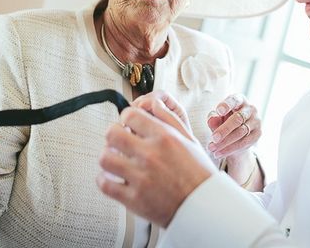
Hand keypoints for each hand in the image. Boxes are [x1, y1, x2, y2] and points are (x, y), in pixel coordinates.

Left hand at [97, 98, 216, 226]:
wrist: (204, 207)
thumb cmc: (198, 173)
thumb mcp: (189, 139)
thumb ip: (168, 118)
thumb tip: (152, 102)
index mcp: (164, 137)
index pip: (129, 115)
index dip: (126, 118)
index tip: (127, 125)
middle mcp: (151, 155)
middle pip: (112, 133)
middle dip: (113, 134)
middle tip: (119, 141)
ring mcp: (141, 178)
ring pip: (105, 158)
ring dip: (108, 157)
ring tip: (116, 160)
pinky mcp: (134, 199)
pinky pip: (104, 184)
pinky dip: (104, 180)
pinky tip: (114, 179)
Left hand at [207, 94, 260, 160]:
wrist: (238, 132)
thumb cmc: (225, 119)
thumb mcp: (218, 117)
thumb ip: (214, 117)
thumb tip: (211, 119)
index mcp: (239, 100)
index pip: (234, 100)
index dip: (226, 105)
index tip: (218, 111)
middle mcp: (250, 109)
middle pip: (237, 119)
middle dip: (224, 130)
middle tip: (213, 138)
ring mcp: (256, 121)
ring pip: (241, 133)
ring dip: (225, 142)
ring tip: (212, 148)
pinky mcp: (258, 134)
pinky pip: (244, 143)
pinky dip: (230, 149)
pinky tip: (219, 153)